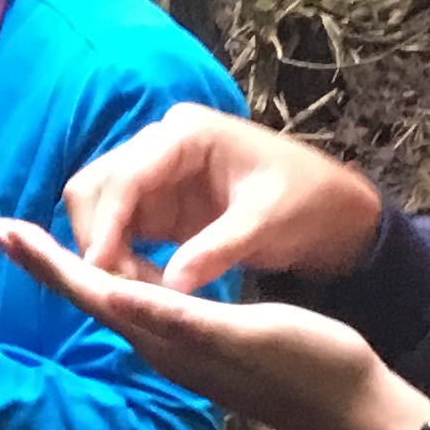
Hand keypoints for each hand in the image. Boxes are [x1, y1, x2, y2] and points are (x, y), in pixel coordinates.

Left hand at [0, 219, 429, 429]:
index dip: (42, 258)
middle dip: (43, 260)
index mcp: (163, 335)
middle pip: (87, 293)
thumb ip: (179, 317)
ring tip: (42, 243)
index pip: (87, 289)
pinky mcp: (203, 341)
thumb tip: (115, 298)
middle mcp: (159, 342)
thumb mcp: (245, 333)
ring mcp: (180, 345)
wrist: (353, 406)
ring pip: (111, 299)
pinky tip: (121, 269)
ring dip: (74, 269)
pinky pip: (145, 304)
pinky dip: (119, 278)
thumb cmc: (309, 364)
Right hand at [59, 103, 384, 294]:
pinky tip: (138, 288)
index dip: (106, 224)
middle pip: (94, 186)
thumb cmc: (309, 203)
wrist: (334, 211)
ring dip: (102, 250)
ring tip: (129, 294)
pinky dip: (117, 258)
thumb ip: (217, 250)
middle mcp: (159, 146)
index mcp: (187, 135)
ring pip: (97, 207)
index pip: (125, 176)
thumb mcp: (267, 223)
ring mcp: (155, 176)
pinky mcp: (157, 206)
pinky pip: (117, 229)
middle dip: (95, 237)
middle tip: (116, 290)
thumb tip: (169, 289)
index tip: (100, 270)